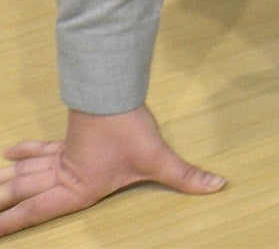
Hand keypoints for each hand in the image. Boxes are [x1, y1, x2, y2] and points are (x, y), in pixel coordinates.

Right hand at [0, 108, 222, 235]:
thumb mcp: (158, 158)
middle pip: (22, 193)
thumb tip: (218, 186)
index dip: (11, 224)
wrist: (111, 92)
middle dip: (1, 204)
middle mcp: (63, 175)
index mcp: (76, 189)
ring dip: (5, 182)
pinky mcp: (68, 139)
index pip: (35, 212)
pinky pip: (40, 150)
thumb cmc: (129, 129)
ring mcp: (62, 156)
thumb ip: (186, 176)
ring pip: (25, 173)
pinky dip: (24, 152)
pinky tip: (8, 152)